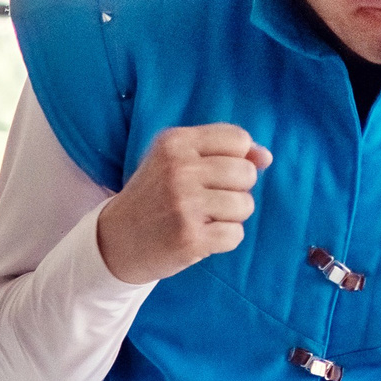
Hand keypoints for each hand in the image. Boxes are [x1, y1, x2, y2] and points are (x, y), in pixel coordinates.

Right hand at [96, 125, 272, 285]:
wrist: (114, 241)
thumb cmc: (154, 197)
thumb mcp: (177, 161)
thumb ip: (223, 151)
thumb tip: (266, 157)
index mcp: (174, 143)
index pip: (237, 139)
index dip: (235, 158)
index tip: (212, 174)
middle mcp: (178, 170)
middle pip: (246, 172)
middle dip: (234, 189)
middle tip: (204, 200)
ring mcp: (183, 205)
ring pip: (245, 205)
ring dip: (230, 216)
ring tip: (201, 219)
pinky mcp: (189, 238)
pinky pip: (235, 234)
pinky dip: (223, 240)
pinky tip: (199, 237)